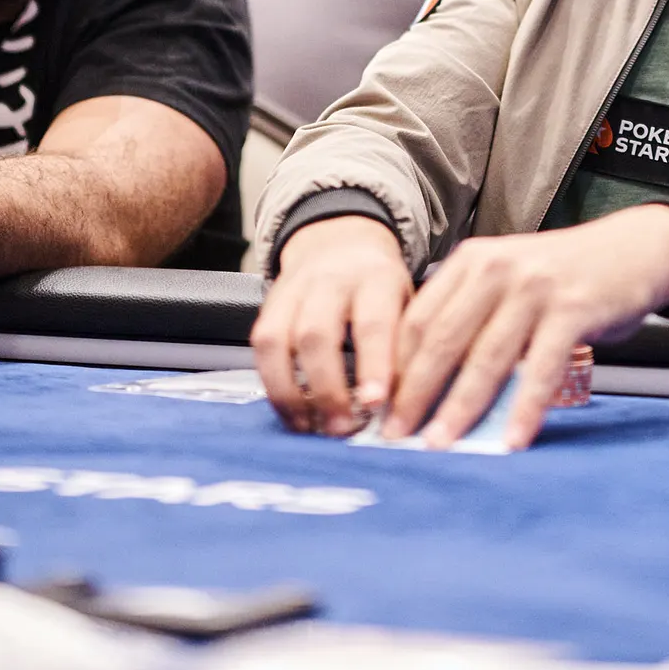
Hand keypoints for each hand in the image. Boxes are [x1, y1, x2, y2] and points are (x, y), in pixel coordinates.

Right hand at [252, 215, 413, 437]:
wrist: (342, 240)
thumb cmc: (381, 286)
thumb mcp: (408, 302)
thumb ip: (405, 346)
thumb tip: (404, 405)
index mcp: (376, 278)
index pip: (373, 322)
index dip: (373, 365)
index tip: (376, 403)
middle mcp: (331, 280)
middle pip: (317, 334)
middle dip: (327, 388)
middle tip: (341, 428)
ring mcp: (294, 290)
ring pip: (279, 340)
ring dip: (290, 392)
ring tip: (309, 427)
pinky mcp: (268, 304)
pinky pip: (260, 346)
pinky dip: (272, 384)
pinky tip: (290, 410)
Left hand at [382, 206, 668, 451]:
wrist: (635, 249)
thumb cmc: (566, 276)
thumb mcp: (510, 279)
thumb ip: (473, 316)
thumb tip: (430, 386)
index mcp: (473, 261)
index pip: (419, 319)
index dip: (394, 367)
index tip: (378, 408)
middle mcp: (498, 269)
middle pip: (442, 340)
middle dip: (414, 394)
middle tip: (394, 435)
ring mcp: (535, 288)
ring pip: (486, 357)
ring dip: (459, 407)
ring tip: (440, 444)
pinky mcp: (572, 309)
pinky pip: (540, 368)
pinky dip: (525, 408)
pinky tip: (514, 439)